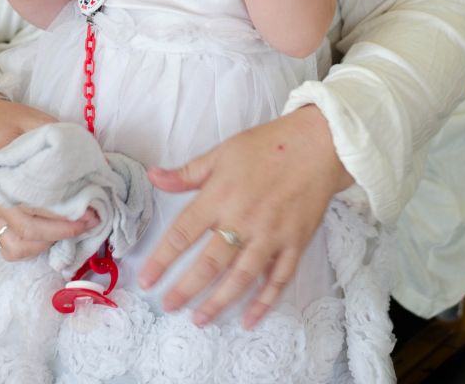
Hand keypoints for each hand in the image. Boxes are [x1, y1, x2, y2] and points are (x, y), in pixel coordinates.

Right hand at [0, 97, 98, 260]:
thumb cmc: (9, 122)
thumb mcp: (36, 121)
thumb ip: (62, 138)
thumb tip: (98, 161)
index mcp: (1, 174)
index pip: (34, 203)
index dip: (63, 212)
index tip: (90, 209)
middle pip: (29, 230)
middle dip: (64, 231)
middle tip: (92, 220)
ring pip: (18, 246)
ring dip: (48, 243)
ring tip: (74, 229)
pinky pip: (10, 247)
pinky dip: (31, 249)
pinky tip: (52, 236)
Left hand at [138, 106, 352, 327]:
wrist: (318, 144)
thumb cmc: (267, 145)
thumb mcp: (222, 152)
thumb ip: (187, 172)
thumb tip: (154, 176)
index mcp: (221, 195)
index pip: (184, 232)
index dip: (162, 259)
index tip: (147, 280)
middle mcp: (243, 219)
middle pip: (210, 263)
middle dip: (186, 289)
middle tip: (169, 306)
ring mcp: (271, 234)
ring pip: (241, 277)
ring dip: (219, 302)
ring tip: (200, 319)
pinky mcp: (295, 243)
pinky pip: (278, 279)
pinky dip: (264, 302)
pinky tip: (250, 319)